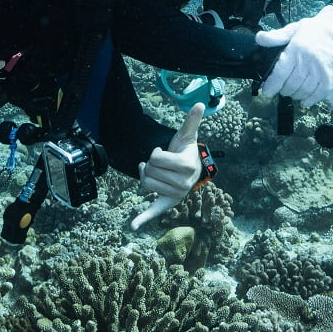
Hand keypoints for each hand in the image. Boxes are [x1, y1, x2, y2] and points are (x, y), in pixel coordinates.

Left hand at [130, 103, 204, 229]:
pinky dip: (142, 219)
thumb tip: (199, 104)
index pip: (154, 158)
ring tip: (158, 173)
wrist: (190, 170)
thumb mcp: (187, 136)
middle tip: (163, 165)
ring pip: (144, 182)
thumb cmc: (185, 151)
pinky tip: (133, 227)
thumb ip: (191, 121)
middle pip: (148, 170)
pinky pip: (153, 211)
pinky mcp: (166, 205)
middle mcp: (183, 184)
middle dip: (151, 164)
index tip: (165, 154)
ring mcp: (174, 195)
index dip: (156, 153)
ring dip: (147, 175)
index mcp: (186, 166)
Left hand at [254, 5, 332, 104]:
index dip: (272, 85)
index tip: (267, 92)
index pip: (280, 72)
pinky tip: (305, 100)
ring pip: (304, 90)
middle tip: (282, 89)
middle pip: (291, 84)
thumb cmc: (313, 31)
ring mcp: (321, 69)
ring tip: (293, 93)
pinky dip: (311, 99)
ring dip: (296, 95)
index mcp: (296, 49)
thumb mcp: (293, 29)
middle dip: (284, 90)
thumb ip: (276, 37)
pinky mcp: (331, 76)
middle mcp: (308, 60)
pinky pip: (320, 93)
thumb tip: (259, 38)